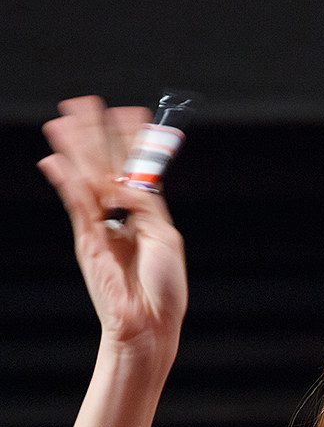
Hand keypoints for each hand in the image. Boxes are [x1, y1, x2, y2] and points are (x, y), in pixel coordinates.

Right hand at [39, 96, 186, 358]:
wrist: (149, 325)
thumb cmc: (165, 290)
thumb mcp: (166, 237)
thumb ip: (146, 205)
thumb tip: (125, 180)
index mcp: (147, 216)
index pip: (135, 168)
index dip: (131, 140)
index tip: (130, 111)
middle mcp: (122, 217)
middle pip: (105, 166)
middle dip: (95, 134)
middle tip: (84, 102)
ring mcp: (102, 227)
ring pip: (86, 178)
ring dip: (75, 148)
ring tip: (63, 118)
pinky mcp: (87, 241)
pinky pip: (74, 204)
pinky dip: (66, 182)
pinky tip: (55, 160)